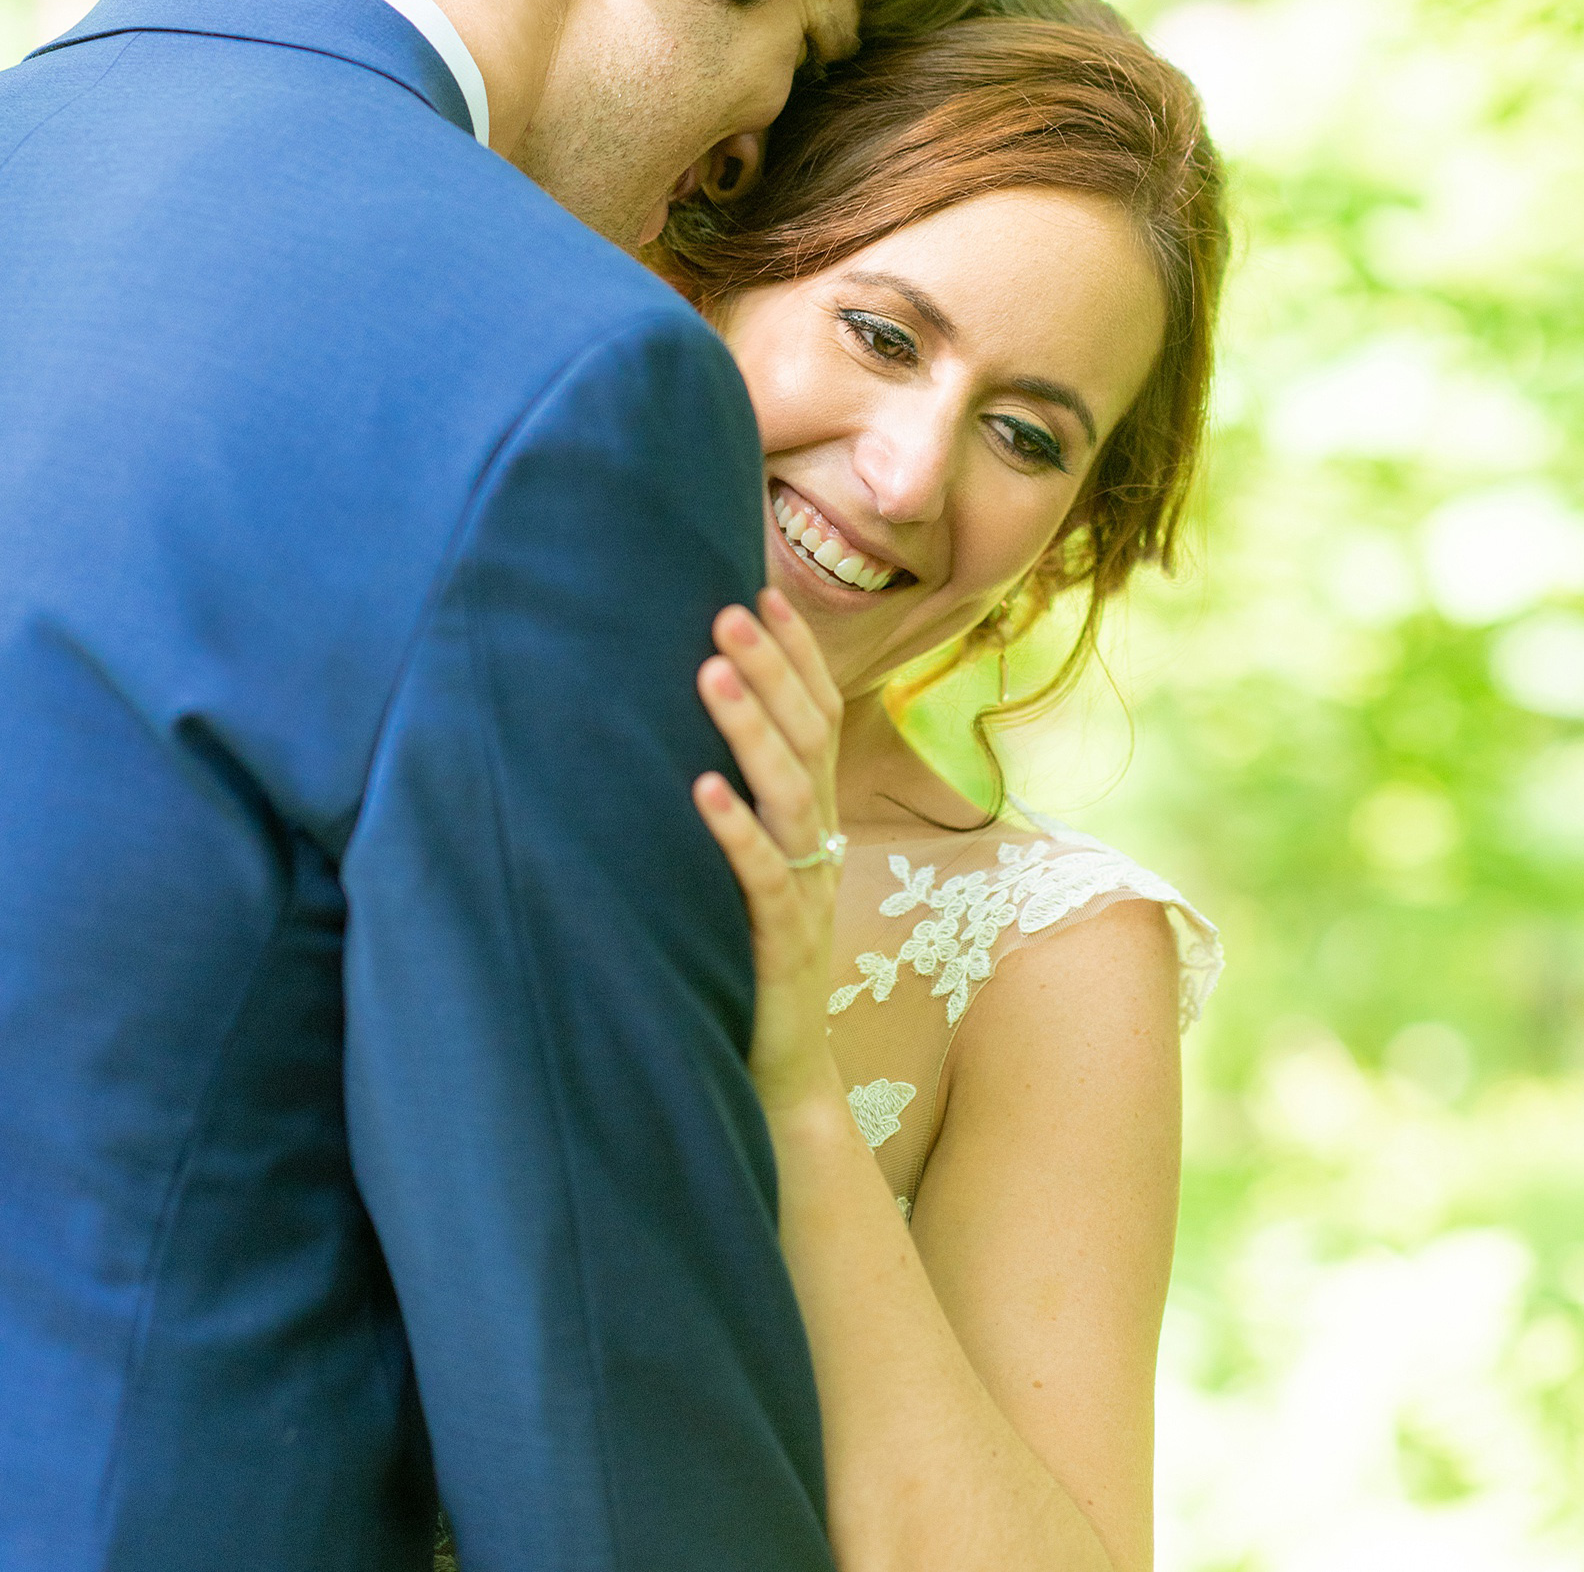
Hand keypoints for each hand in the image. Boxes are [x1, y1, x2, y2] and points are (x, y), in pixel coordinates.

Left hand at [694, 586, 845, 1118]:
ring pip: (789, 792)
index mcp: (813, 818)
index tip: (763, 589)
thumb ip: (740, 803)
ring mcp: (806, 892)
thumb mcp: (751, 867)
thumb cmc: (748, 959)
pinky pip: (763, 878)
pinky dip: (736, 831)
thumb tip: (685, 729)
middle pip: (807, 736)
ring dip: (750, 726)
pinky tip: (701, 789)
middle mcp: (818, 843)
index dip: (796, 654)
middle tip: (729, 607)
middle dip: (772, 667)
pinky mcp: (781, 945)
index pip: (817, 715)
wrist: (782, 1075)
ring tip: (711, 669)